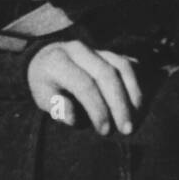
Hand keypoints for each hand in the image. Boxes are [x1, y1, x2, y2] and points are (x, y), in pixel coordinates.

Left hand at [27, 40, 141, 134]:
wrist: (44, 58)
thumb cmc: (45, 83)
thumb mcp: (40, 97)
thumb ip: (56, 107)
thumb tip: (74, 118)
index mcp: (58, 61)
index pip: (84, 84)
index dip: (97, 108)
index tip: (104, 130)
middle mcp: (78, 50)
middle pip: (106, 74)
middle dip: (119, 103)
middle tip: (127, 129)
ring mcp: (95, 48)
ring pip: (121, 66)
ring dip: (133, 93)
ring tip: (136, 118)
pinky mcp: (107, 52)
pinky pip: (127, 64)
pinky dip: (136, 83)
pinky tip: (138, 104)